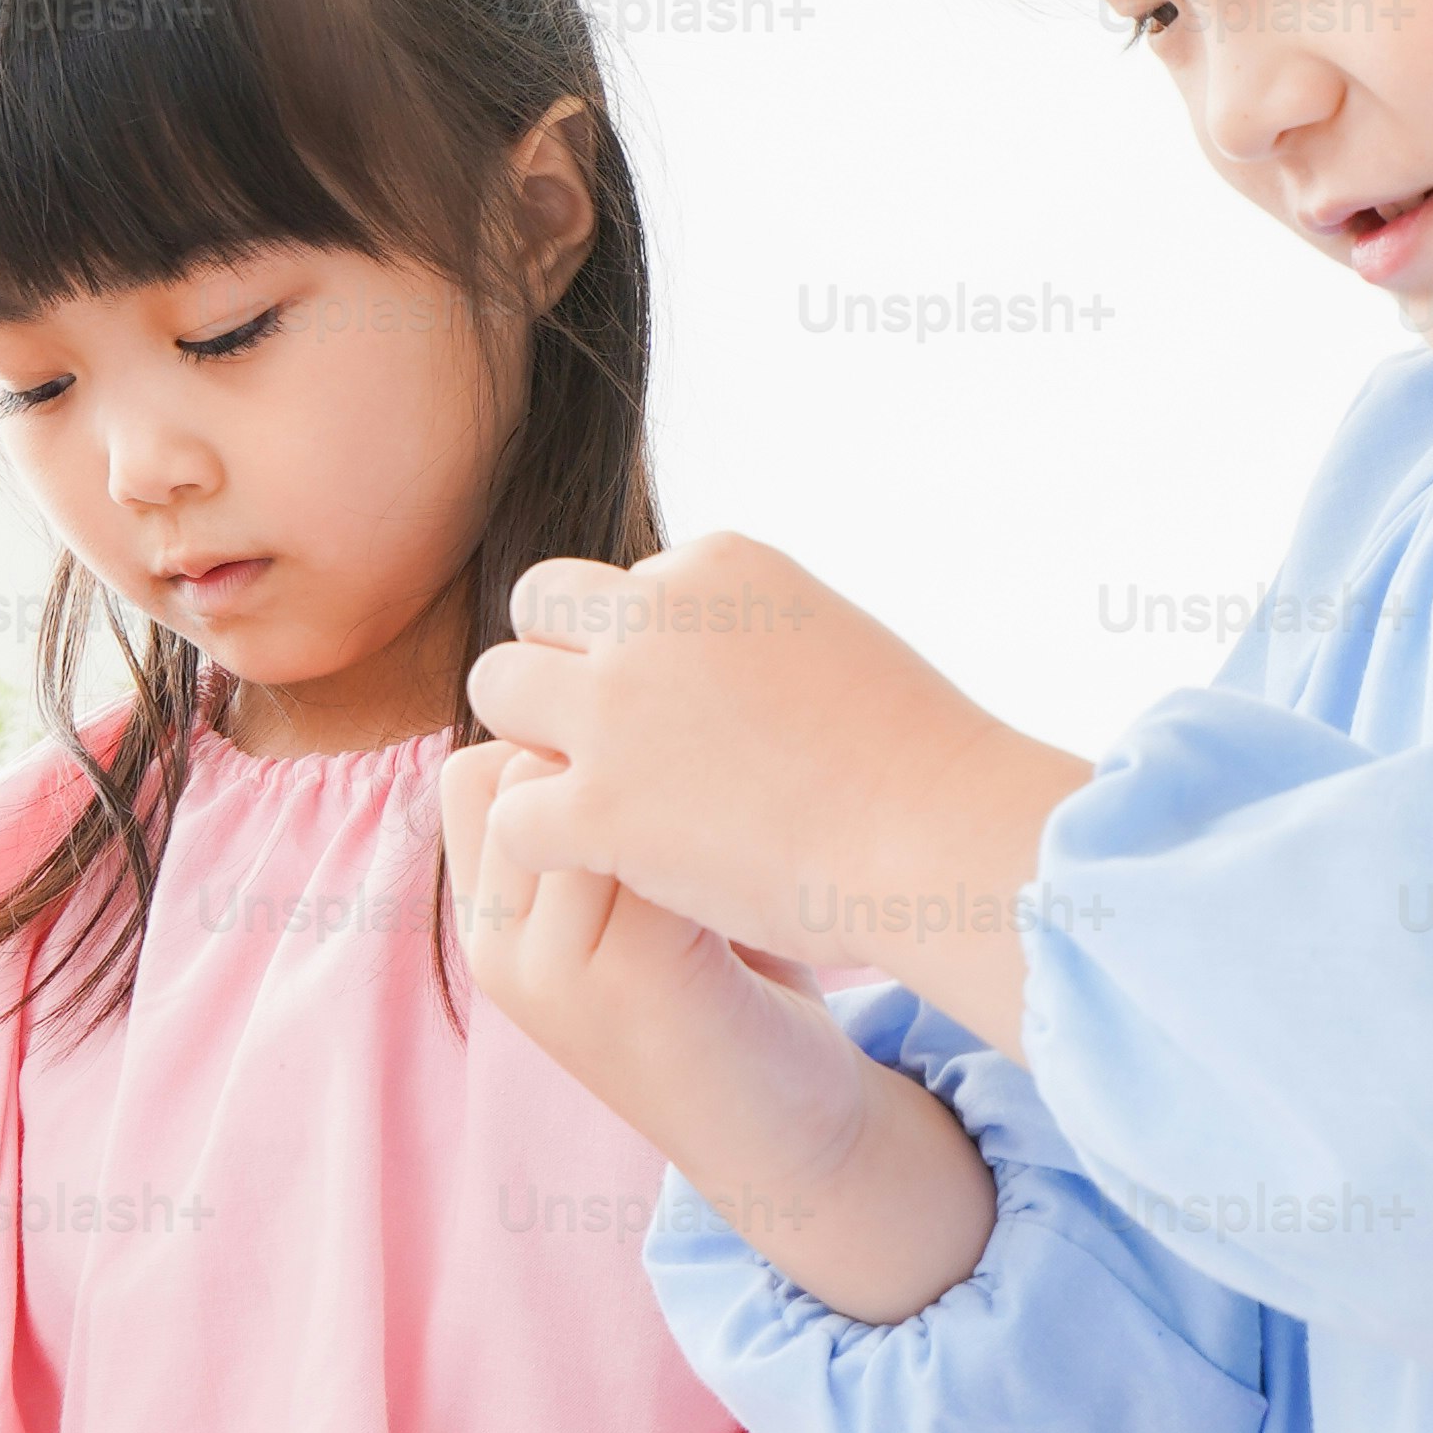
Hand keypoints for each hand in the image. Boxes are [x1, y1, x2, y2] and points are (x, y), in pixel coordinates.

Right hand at [441, 742, 993, 1323]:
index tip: (656, 752)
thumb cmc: (727, 988)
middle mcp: (500, 948)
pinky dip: (708, 821)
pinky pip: (644, 844)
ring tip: (733, 794)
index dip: (562, 743)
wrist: (787, 1135)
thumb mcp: (638, 897)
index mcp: (486, 922)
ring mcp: (557, 972)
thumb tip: (613, 667)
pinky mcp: (636, 982)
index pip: (476, 771)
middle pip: (516, 770)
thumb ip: (606, 814)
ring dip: (665, 775)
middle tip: (704, 764)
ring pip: (579, 796)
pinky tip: (761, 828)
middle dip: (608, 746)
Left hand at [464, 536, 1086, 1048]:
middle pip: (537, 608)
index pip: (623, 588)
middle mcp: (653, 614)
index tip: (686, 714)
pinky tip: (596, 866)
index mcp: (715, 565)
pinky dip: (542, 843)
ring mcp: (618, 705)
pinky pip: (511, 809)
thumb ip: (747, 636)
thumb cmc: (914, 759)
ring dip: (530, 740)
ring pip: (495, 688)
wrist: (938, 835)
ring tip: (587, 799)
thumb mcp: (828, 641)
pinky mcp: (600, 802)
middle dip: (557, 669)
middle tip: (601, 745)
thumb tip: (708, 665)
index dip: (637, 653)